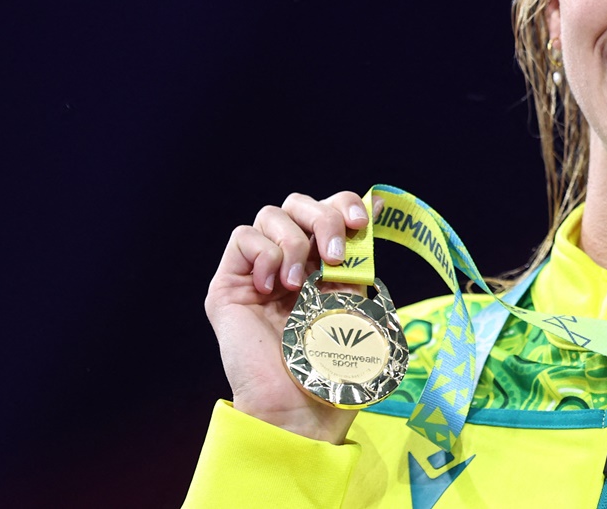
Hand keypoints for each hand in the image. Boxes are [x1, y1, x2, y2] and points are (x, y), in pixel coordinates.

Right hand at [205, 190, 370, 443]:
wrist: (301, 405)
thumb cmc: (334, 363)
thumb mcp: (355, 299)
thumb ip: (358, 256)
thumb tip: (376, 204)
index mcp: (323, 263)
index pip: (328, 208)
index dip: (344, 203)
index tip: (361, 222)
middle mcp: (291, 262)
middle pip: (299, 203)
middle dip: (322, 219)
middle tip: (334, 257)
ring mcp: (259, 272)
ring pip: (270, 214)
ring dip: (293, 243)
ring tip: (298, 286)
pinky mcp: (230, 285)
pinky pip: (242, 238)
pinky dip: (264, 254)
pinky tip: (273, 289)